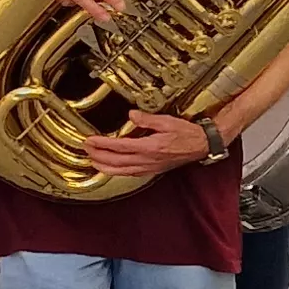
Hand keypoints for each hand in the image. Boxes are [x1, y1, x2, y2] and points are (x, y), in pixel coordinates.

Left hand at [83, 121, 209, 177]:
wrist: (202, 145)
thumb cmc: (187, 133)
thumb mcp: (167, 121)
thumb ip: (147, 119)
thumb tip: (131, 115)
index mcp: (150, 147)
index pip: (120, 147)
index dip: (102, 144)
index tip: (90, 140)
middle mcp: (148, 160)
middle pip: (116, 162)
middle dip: (98, 156)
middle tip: (86, 149)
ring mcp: (149, 167)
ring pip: (121, 171)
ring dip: (105, 167)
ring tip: (93, 161)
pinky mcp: (152, 170)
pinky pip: (130, 173)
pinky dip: (117, 172)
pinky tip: (111, 169)